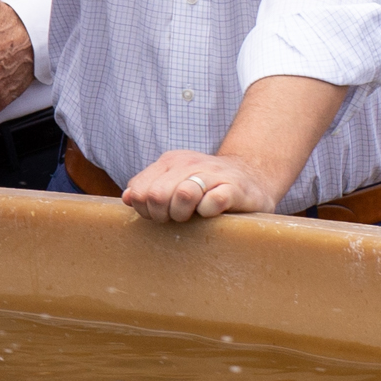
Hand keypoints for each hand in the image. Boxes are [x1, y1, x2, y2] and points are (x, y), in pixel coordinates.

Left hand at [122, 148, 279, 222]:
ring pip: (183, 194)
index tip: (156, 216)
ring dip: (182, 213)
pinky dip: (207, 212)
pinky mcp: (235, 188)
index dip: (143, 209)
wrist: (254, 176)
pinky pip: (213, 202)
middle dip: (161, 214)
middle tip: (175, 219)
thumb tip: (127, 198)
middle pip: (157, 194)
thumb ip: (150, 187)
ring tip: (191, 216)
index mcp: (170, 161)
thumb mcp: (176, 180)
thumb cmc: (208, 186)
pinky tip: (211, 213)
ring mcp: (213, 174)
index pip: (139, 189)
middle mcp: (189, 163)